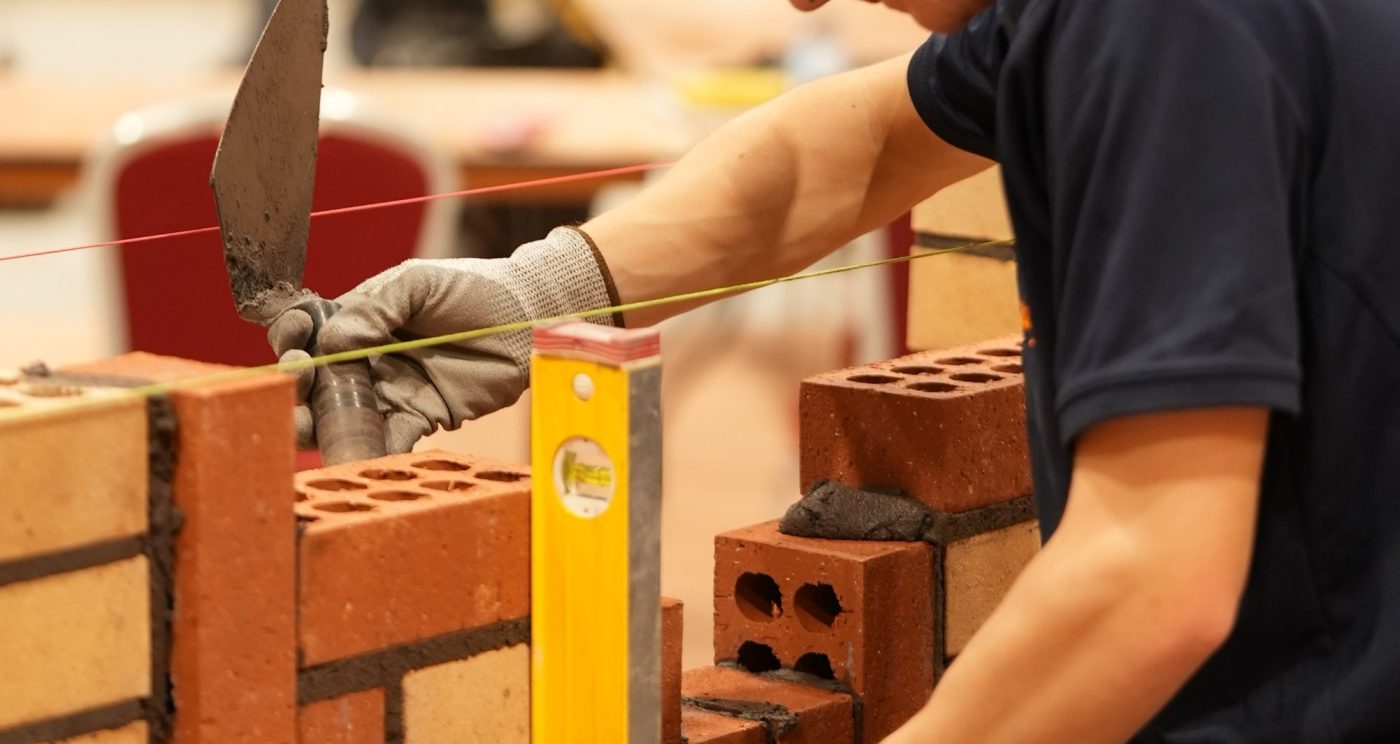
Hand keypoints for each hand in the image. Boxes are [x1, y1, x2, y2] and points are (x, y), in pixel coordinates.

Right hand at [270, 227, 618, 452]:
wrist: (528, 317)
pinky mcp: (423, 416)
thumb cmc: (474, 289)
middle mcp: (370, 356)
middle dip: (299, 390)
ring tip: (313, 433)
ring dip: (326, 427)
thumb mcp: (421, 284)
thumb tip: (332, 338)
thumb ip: (377, 306)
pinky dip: (376, 450)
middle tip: (301, 390)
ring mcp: (393, 388)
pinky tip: (363, 457)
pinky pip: (393, 438)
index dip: (293, 340)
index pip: (309, 331)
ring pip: (348, 415)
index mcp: (361, 318)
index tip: (295, 347)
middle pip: (319, 381)